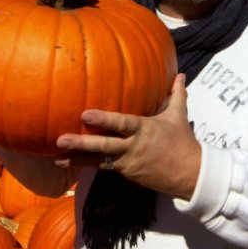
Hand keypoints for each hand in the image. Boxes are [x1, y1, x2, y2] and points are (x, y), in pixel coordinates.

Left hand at [54, 73, 201, 199]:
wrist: (191, 174)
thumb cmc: (182, 141)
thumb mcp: (178, 116)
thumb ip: (176, 94)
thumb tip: (180, 73)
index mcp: (143, 129)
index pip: (121, 123)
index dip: (103, 119)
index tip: (84, 115)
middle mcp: (133, 147)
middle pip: (104, 145)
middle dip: (81, 143)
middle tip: (60, 139)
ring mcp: (128, 163)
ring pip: (99, 160)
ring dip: (77, 159)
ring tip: (56, 158)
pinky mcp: (127, 174)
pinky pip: (104, 168)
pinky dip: (87, 166)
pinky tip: (69, 164)